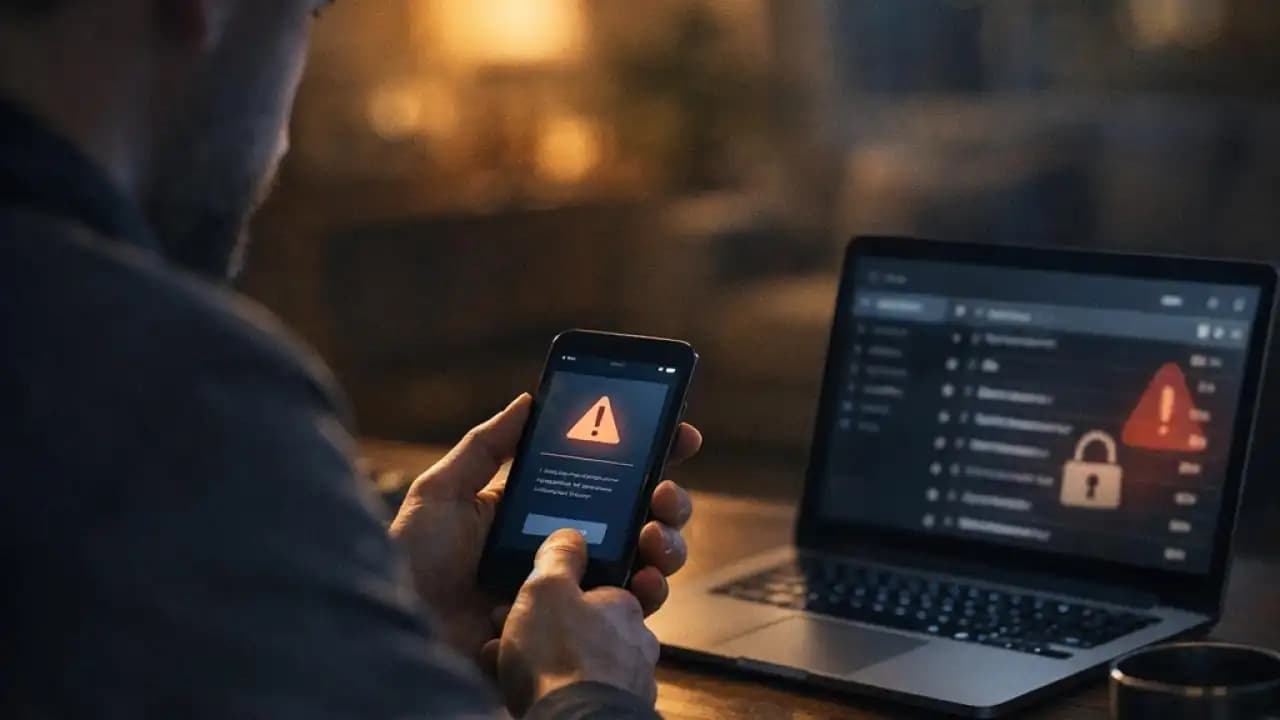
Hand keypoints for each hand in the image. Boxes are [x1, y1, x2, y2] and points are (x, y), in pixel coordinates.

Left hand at [389, 394, 700, 661]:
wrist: (408, 628)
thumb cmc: (413, 562)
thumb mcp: (440, 493)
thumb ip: (485, 446)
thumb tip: (528, 400)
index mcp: (541, 509)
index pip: (604, 475)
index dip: (648, 453)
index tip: (677, 434)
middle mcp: (567, 545)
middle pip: (639, 516)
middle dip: (668, 499)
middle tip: (665, 493)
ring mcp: (577, 586)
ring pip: (646, 559)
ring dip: (667, 542)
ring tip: (655, 535)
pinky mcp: (578, 626)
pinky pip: (629, 610)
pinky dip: (651, 591)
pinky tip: (647, 579)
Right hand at [495, 529, 659, 715]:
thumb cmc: (562, 656)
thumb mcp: (547, 589)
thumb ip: (559, 557)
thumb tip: (570, 535)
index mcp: (624, 604)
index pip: (601, 586)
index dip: (565, 588)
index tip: (535, 594)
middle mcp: (635, 642)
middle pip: (588, 624)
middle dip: (551, 626)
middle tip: (515, 626)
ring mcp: (627, 681)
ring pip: (580, 659)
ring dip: (545, 656)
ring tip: (504, 658)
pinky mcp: (612, 711)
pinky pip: (576, 690)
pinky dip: (549, 686)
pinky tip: (515, 686)